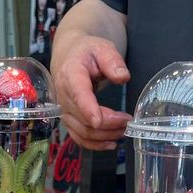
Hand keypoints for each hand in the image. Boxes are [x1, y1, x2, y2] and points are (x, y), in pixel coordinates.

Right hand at [52, 33, 131, 149]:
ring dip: (105, 136)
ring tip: (123, 131)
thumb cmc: (86, 52)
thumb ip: (112, 61)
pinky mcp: (68, 120)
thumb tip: (123, 77)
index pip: (78, 95)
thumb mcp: (102, 47)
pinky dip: (95, 145)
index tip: (99, 120)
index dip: (88, 109)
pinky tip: (110, 144)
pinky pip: (79, 138)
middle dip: (108, 124)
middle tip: (128, 121)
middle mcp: (64, 97)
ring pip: (83, 132)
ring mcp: (65, 111)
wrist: (68, 56)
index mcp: (71, 75)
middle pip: (84, 119)